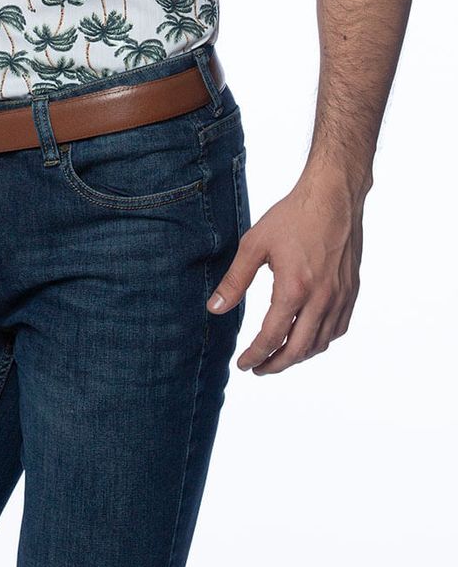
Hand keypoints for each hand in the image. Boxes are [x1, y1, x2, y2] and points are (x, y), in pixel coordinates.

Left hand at [207, 163, 369, 374]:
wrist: (332, 197)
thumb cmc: (292, 217)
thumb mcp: (254, 245)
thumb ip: (235, 280)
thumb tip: (215, 309)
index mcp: (294, 289)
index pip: (272, 338)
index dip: (255, 356)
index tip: (244, 364)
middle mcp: (321, 299)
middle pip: (298, 350)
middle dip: (276, 365)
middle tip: (258, 369)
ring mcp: (340, 297)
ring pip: (321, 343)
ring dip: (299, 356)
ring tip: (279, 356)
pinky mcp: (351, 291)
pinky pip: (338, 329)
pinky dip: (321, 341)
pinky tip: (307, 337)